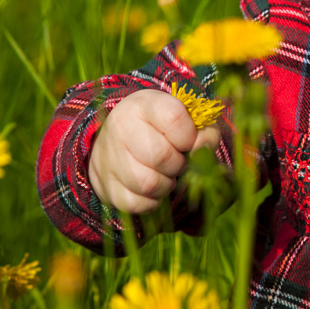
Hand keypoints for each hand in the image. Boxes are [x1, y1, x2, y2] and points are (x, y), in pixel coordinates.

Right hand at [89, 89, 220, 213]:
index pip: (175, 118)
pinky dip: (152, 201)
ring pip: (148, 184)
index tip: (189, 141)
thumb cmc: (163, 129)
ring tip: (165, 173)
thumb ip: (205, 132)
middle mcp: (120, 126)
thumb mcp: (186, 119)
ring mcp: (108, 157)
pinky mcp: (104, 185)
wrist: (120, 139)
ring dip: (167, 185)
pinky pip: (136, 203)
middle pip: (161, 156)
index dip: (190, 136)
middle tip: (178, 161)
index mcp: (143, 104)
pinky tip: (153, 187)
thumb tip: (202, 152)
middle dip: (179, 164)